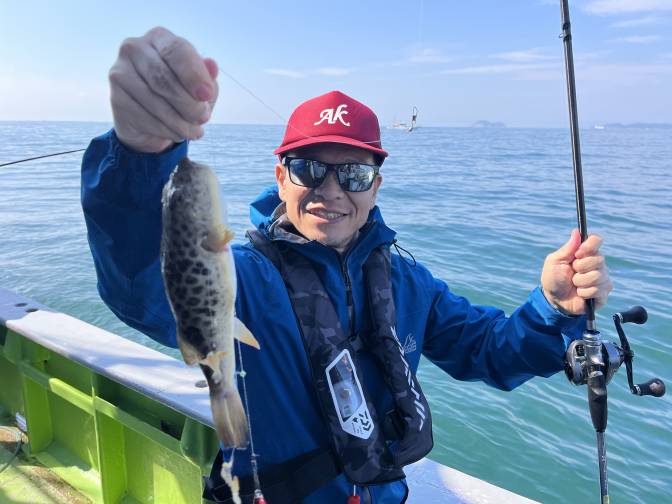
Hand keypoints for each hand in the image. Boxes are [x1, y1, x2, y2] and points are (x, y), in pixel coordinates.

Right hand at [109, 27, 218, 152]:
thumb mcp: (199, 86)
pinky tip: (176, 134)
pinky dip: (167, 131)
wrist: (151, 120)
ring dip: (180, 122)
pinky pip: (145, 118)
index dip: (194, 75)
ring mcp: (120, 72)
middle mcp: (135, 48)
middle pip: (164, 78)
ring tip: (194, 131)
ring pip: (155, 101)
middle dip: (189, 104)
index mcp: (160, 38)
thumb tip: (212, 66)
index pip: (177, 51)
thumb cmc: (181, 94)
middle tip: (203, 118)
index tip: (207, 96)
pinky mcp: (116, 98)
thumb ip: (207, 77)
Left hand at [541, 229, 612, 314]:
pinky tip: (580, 294)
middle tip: (572, 273)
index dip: (589, 245)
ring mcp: (602, 277)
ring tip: (574, 285)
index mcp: (585, 252)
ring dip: (580, 282)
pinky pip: (597, 290)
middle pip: (599, 259)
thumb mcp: (554, 262)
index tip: (578, 253)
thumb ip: (567, 248)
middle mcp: (597, 263)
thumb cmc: (553, 279)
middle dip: (580, 268)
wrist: (555, 300)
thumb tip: (576, 231)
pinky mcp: (604, 292)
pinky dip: (584, 292)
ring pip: (597, 276)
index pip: (596, 240)